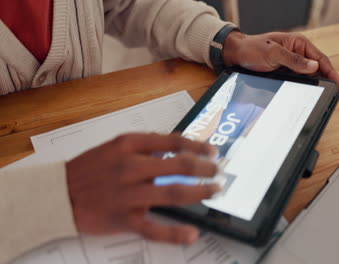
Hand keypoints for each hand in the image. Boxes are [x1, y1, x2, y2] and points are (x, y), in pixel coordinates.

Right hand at [66, 133, 218, 243]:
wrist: (58, 194)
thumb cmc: (88, 169)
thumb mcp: (115, 147)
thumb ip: (145, 146)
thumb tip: (176, 147)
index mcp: (129, 145)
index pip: (173, 142)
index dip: (198, 147)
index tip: (212, 152)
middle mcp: (131, 167)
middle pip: (179, 166)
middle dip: (205, 168)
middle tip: (218, 172)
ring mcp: (129, 194)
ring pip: (173, 193)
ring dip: (200, 192)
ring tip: (214, 191)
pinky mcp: (124, 219)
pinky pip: (154, 228)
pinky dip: (175, 233)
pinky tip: (192, 234)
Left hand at [222, 31, 338, 90]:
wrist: (236, 55)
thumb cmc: (252, 49)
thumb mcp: (273, 54)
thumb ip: (293, 60)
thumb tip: (314, 67)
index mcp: (299, 44)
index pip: (320, 59)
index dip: (331, 73)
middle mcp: (298, 53)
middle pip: (317, 69)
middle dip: (325, 81)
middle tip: (332, 95)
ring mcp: (292, 64)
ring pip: (308, 77)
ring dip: (314, 86)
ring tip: (321, 98)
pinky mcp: (285, 73)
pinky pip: (298, 81)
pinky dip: (303, 88)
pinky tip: (306, 97)